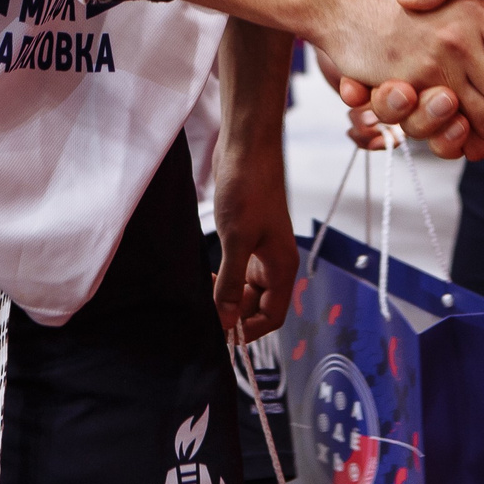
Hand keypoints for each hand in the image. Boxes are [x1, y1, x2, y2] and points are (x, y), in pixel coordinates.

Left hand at [211, 137, 296, 341]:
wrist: (246, 147)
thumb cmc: (248, 189)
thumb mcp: (237, 240)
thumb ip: (232, 283)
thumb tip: (226, 322)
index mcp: (282, 267)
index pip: (272, 316)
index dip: (249, 331)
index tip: (222, 336)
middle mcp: (274, 262)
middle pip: (257, 305)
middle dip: (234, 314)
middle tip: (204, 315)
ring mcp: (260, 249)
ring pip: (245, 288)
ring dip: (226, 296)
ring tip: (201, 296)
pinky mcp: (245, 237)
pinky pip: (236, 269)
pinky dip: (222, 277)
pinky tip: (204, 275)